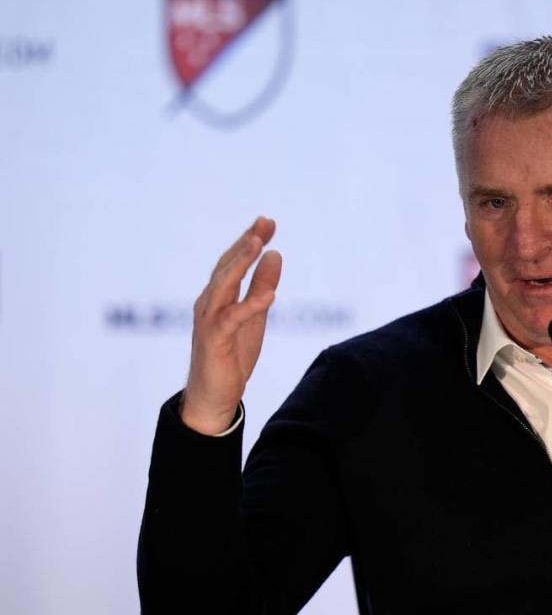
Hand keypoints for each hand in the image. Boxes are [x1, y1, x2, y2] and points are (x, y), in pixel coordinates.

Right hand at [181, 217, 281, 434]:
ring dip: (241, 264)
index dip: (249, 241)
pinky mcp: (215, 341)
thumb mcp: (254, 316)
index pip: (233, 262)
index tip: (267, 221)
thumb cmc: (231, 355)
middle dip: (246, 243)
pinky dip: (250, 305)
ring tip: (259, 244)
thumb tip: (275, 254)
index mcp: (217, 296)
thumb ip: (261, 286)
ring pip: (224, 286)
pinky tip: (269, 296)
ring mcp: (209, 320)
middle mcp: (209, 303)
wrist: (214, 396)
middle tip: (264, 223)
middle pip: (226, 266)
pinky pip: (233, 319)